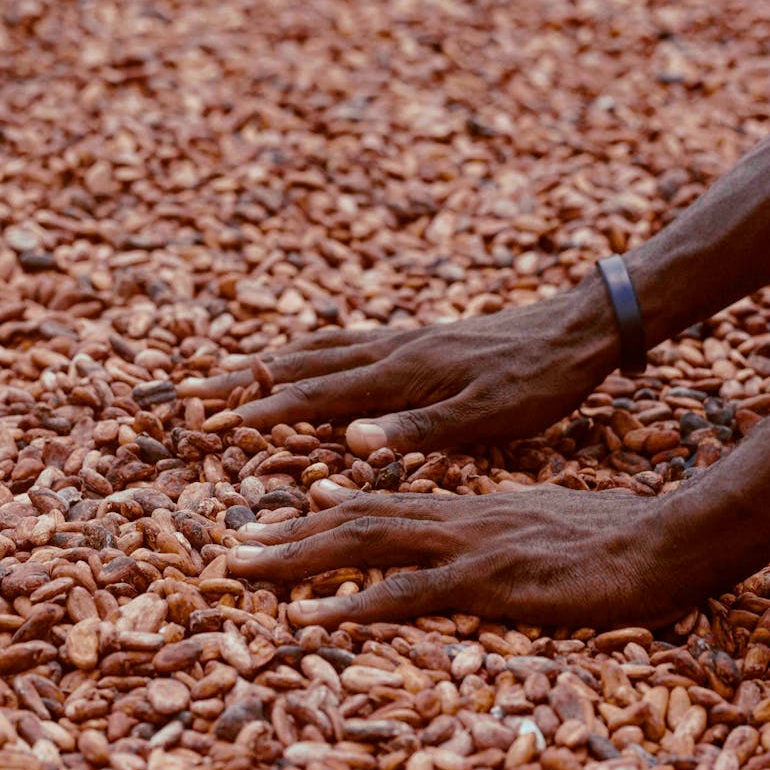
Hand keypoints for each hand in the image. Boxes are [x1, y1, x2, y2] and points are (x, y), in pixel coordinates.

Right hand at [182, 274, 621, 454]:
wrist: (579, 328)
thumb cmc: (538, 382)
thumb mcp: (488, 417)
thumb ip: (419, 431)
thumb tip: (353, 441)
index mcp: (403, 374)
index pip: (318, 395)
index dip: (265, 409)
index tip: (215, 423)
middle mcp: (393, 350)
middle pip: (302, 362)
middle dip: (244, 379)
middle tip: (190, 390)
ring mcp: (404, 339)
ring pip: (320, 346)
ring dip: (270, 360)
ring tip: (230, 371)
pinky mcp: (419, 337)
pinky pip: (347, 339)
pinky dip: (309, 349)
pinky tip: (308, 357)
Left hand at [226, 479, 699, 628]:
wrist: (663, 538)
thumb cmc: (611, 537)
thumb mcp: (541, 520)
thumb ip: (492, 523)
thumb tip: (454, 527)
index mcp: (469, 506)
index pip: (385, 501)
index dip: (328, 510)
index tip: (280, 515)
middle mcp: (456, 517)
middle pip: (357, 519)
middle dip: (290, 535)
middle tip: (234, 550)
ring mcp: (467, 546)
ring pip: (364, 545)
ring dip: (299, 557)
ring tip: (245, 569)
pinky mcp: (486, 582)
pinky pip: (404, 594)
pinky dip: (349, 604)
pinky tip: (307, 618)